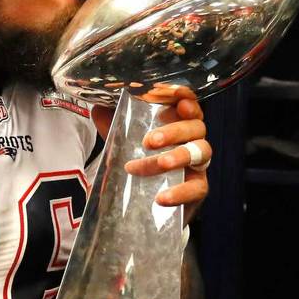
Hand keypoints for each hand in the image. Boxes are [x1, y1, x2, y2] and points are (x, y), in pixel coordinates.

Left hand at [91, 86, 211, 213]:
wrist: (141, 200)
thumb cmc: (138, 160)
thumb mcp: (122, 140)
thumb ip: (111, 123)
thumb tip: (97, 108)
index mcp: (177, 122)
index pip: (188, 103)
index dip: (186, 97)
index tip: (177, 98)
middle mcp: (191, 139)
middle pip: (195, 126)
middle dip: (174, 131)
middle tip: (148, 141)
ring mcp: (197, 163)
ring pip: (201, 152)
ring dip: (180, 156)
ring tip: (161, 163)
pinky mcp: (198, 188)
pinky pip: (198, 188)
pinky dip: (181, 192)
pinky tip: (162, 197)